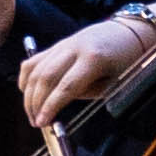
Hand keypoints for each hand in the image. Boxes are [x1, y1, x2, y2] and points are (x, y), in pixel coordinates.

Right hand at [18, 14, 149, 126]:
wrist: (129, 32)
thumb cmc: (127, 60)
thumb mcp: (115, 82)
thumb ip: (88, 92)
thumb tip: (59, 103)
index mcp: (93, 58)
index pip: (65, 86)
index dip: (51, 106)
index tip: (42, 122)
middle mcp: (74, 48)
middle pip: (45, 77)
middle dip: (36, 103)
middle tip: (36, 122)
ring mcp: (63, 44)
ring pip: (35, 69)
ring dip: (28, 93)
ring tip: (31, 112)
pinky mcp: (57, 44)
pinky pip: (34, 60)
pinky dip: (26, 77)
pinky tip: (26, 92)